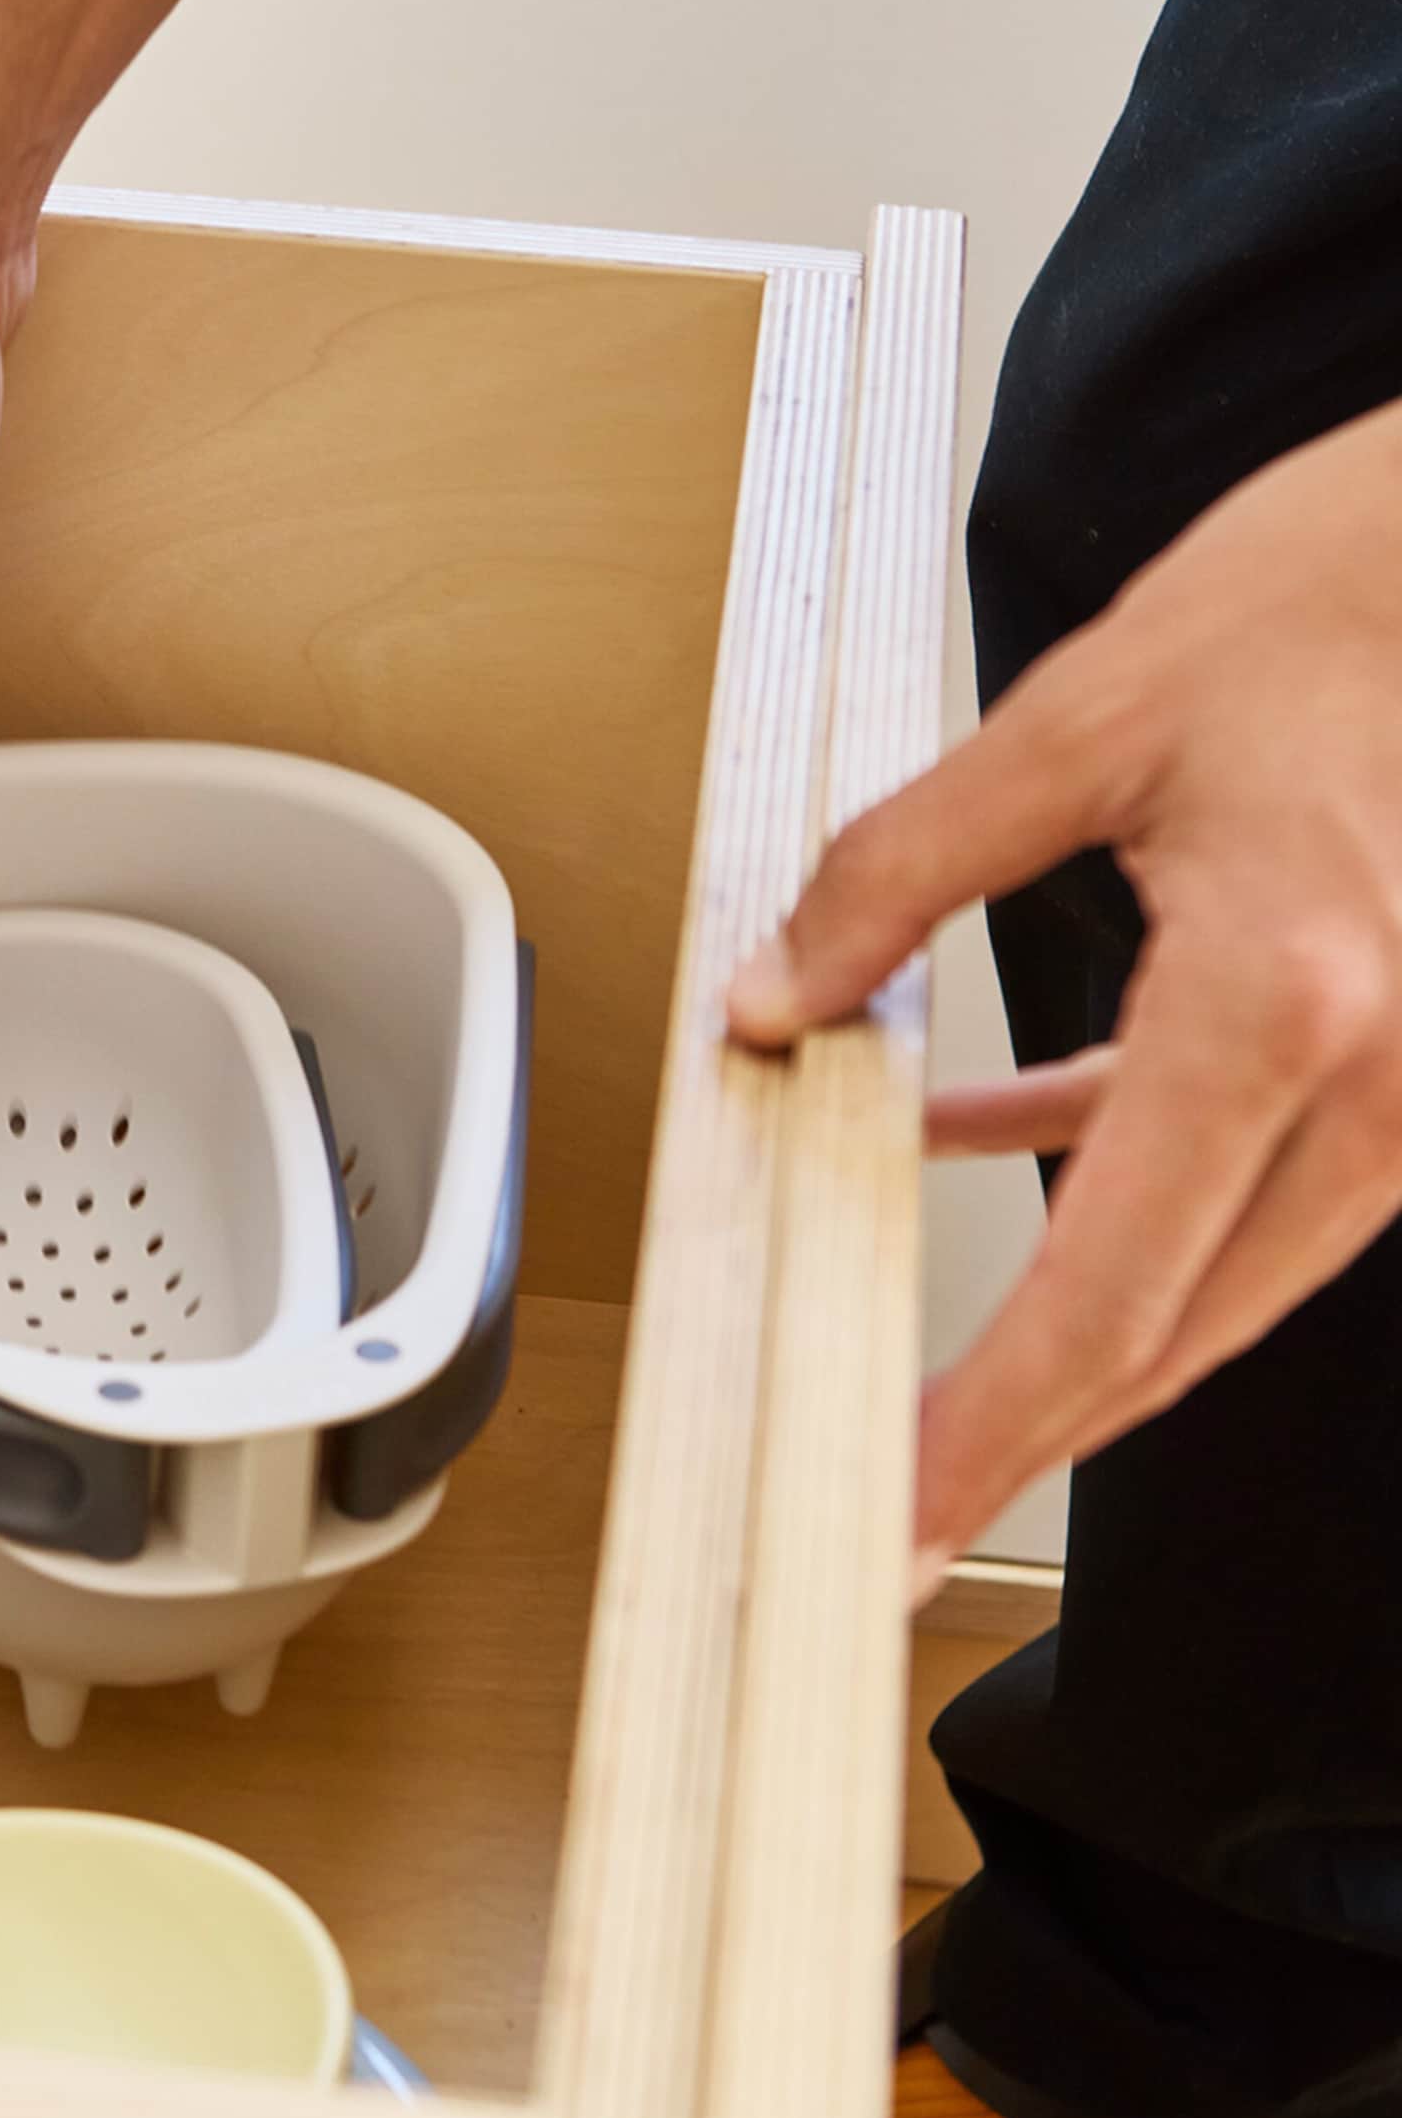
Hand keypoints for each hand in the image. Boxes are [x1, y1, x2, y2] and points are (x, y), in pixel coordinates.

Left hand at [727, 400, 1401, 1596]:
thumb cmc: (1330, 600)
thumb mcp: (1081, 721)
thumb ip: (900, 873)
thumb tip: (776, 997)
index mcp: (1286, 1003)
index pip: (1108, 1292)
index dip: (991, 1432)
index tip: (895, 1517)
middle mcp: (1374, 1078)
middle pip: (1172, 1334)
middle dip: (1022, 1438)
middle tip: (885, 1515)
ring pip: (1211, 1280)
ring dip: (1071, 1335)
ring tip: (926, 1382)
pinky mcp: (1391, 1055)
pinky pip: (1236, 1177)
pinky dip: (1115, 1190)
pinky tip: (982, 1139)